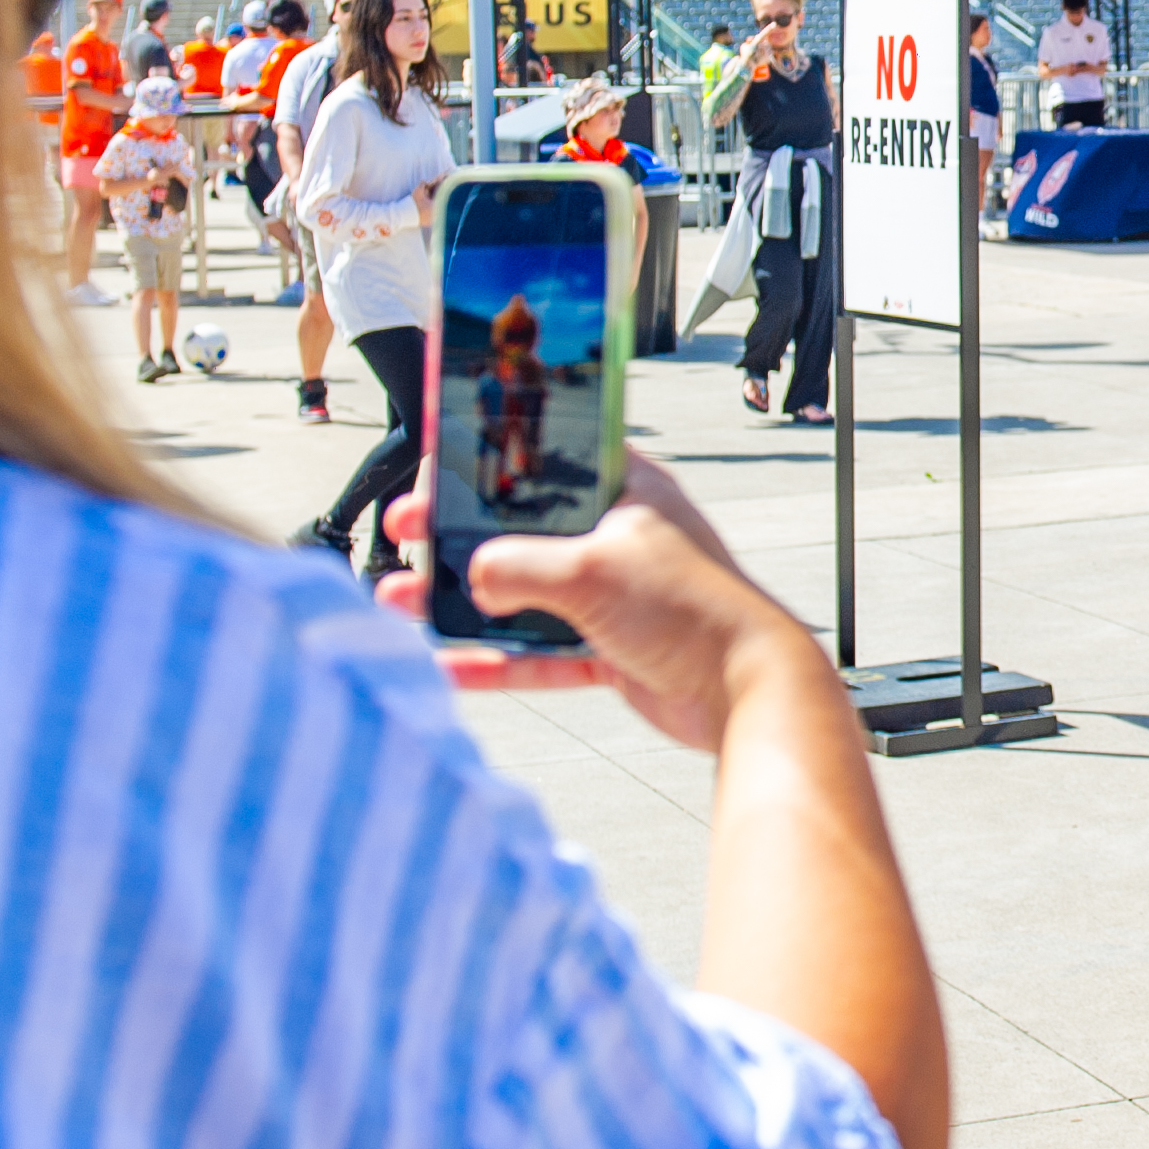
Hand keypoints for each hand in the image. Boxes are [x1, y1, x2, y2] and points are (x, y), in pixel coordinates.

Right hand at [381, 457, 810, 748]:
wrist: (749, 692)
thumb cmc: (691, 611)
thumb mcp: (590, 571)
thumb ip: (519, 567)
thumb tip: (471, 579)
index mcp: (627, 492)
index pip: (548, 457)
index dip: (489, 458)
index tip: (437, 464)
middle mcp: (619, 538)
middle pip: (523, 529)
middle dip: (457, 534)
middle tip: (404, 532)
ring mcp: (615, 597)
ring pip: (523, 594)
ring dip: (462, 601)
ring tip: (399, 600)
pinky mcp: (613, 650)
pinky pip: (539, 653)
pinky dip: (495, 661)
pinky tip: (445, 666)